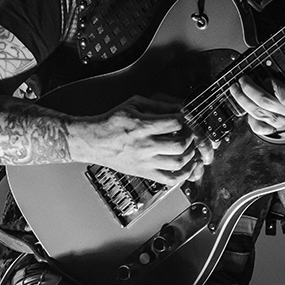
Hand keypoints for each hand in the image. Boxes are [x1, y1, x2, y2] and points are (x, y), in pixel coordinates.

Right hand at [69, 96, 210, 183]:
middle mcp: (144, 145)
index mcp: (142, 126)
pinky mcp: (144, 173)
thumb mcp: (134, 104)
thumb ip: (159, 105)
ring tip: (189, 148)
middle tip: (189, 133)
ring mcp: (145, 161)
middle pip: (179, 145)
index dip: (185, 119)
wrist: (94, 141)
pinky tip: (187, 166)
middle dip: (190, 137)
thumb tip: (181, 106)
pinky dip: (184, 174)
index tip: (185, 118)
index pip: (174, 123)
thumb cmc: (112, 122)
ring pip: (177, 163)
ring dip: (190, 155)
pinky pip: (170, 179)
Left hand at [228, 66, 284, 136]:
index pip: (284, 96)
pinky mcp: (273, 129)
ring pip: (258, 113)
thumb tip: (277, 56)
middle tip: (242, 79)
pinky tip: (245, 110)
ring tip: (235, 89)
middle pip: (265, 102)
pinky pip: (258, 128)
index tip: (266, 79)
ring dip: (243, 100)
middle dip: (249, 89)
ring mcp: (281, 122)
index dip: (272, 86)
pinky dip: (250, 119)